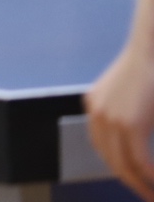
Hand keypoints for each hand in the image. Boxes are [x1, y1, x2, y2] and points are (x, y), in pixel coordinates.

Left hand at [88, 36, 153, 200]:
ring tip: (149, 194)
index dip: (117, 164)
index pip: (102, 145)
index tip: (132, 177)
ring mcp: (110, 120)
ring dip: (137, 183)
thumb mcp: (127, 94)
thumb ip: (124, 114)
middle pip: (109, 158)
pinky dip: (148, 175)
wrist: (150, 53)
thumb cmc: (146, 72)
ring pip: (122, 163)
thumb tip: (132, 135)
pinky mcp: (129, 125)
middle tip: (143, 193)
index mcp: (93, 106)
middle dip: (127, 179)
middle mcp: (96, 115)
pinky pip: (137, 159)